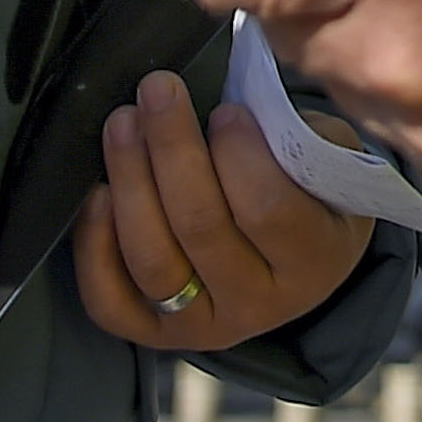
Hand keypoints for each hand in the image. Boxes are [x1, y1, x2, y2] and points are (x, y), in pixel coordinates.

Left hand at [73, 69, 374, 350]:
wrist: (298, 251)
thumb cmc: (308, 187)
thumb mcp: (326, 156)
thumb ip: (292, 136)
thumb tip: (232, 104)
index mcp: (313, 261)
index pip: (268, 210)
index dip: (239, 154)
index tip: (226, 109)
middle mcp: (259, 304)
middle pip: (200, 228)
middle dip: (171, 148)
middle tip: (157, 89)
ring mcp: (204, 324)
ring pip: (152, 260)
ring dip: (129, 182)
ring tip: (124, 122)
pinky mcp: (155, 332)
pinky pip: (111, 301)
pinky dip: (95, 246)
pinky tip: (99, 192)